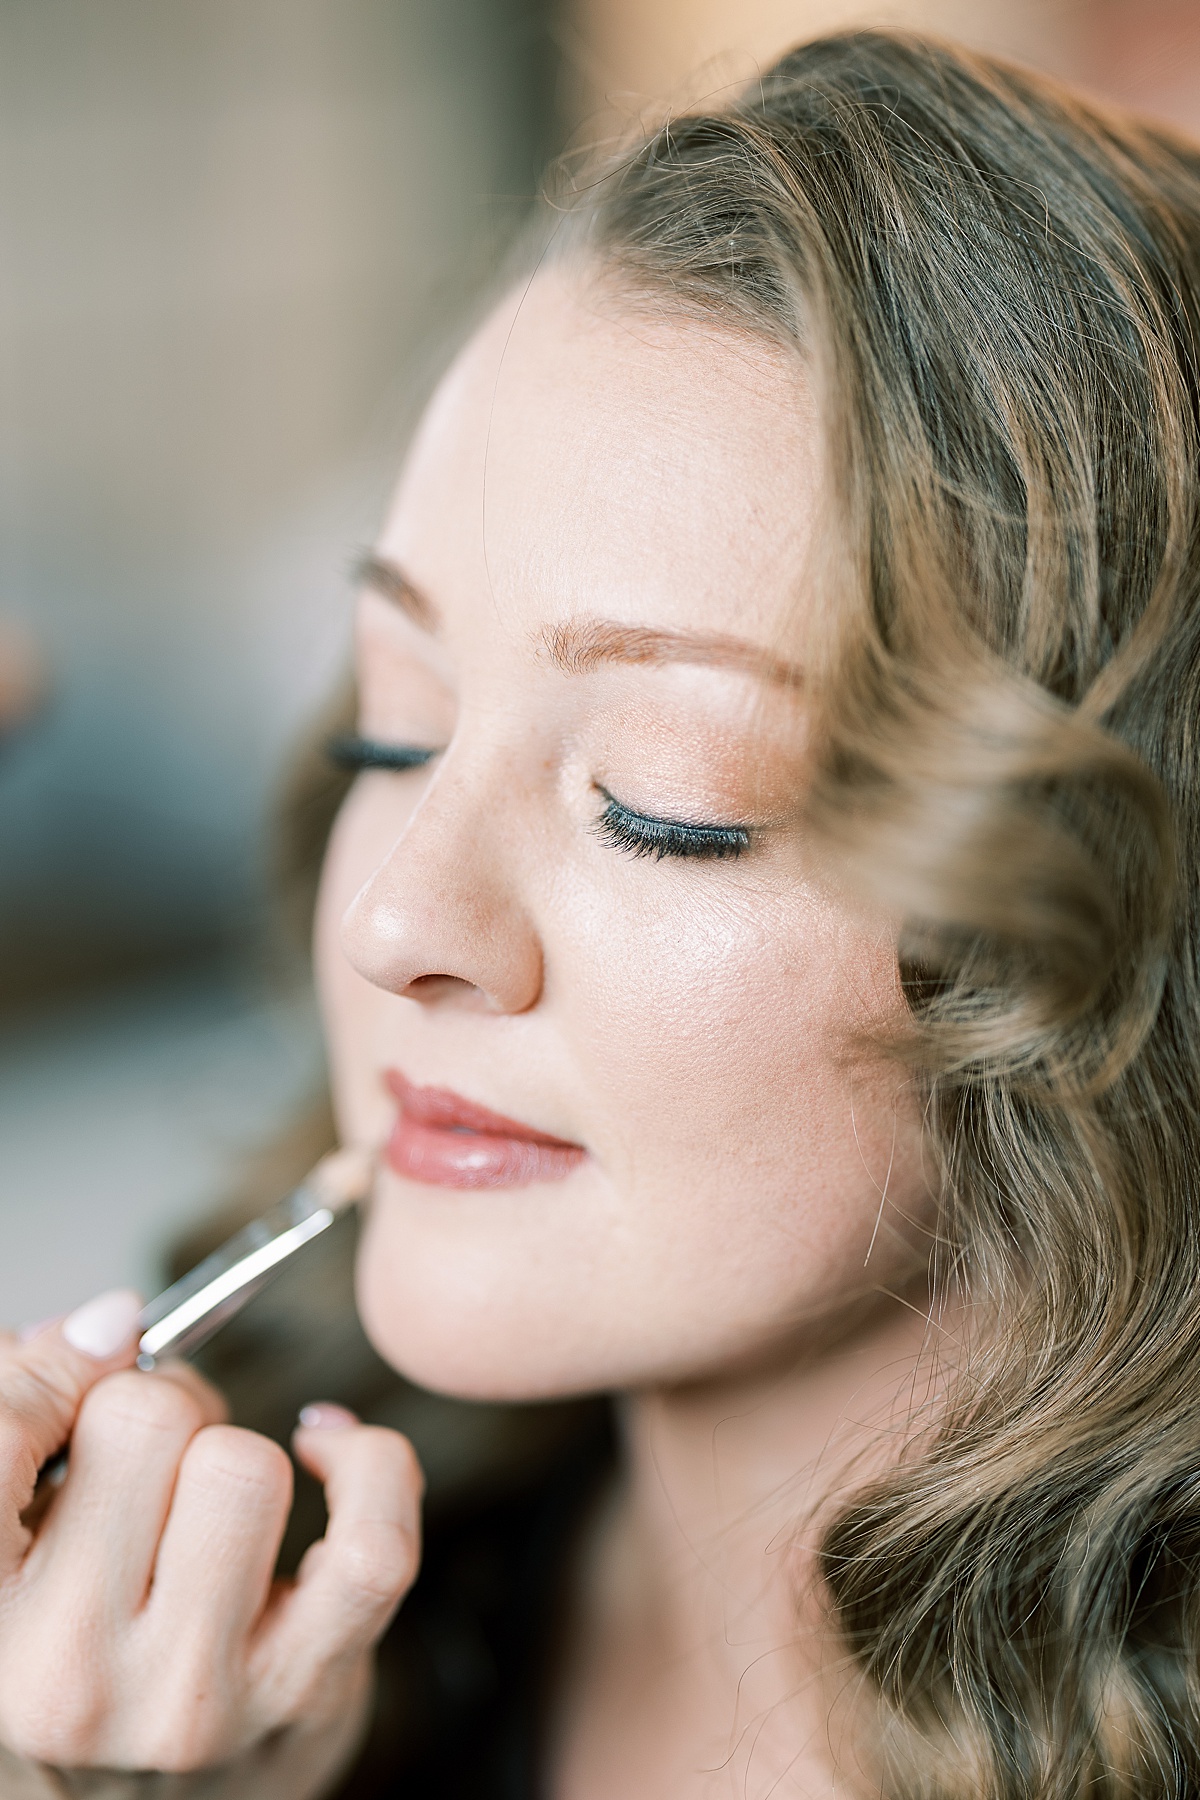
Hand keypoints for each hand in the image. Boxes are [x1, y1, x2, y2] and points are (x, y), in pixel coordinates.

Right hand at [0, 1291, 421, 1788]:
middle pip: (147, 1419)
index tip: (91, 1354)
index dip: (56, 1366)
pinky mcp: (303, 1692)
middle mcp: (67, 1675)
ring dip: (240, 1450)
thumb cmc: (76, 1632)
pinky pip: (374, 1538)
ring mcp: (191, 1696)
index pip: (0, 1430)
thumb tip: (109, 1324)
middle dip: (161, 1404)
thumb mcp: (13, 1533)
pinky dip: (367, 1466)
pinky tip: (324, 1458)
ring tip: (212, 1495)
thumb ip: (23, 1408)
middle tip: (152, 1457)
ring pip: (248, 1468)